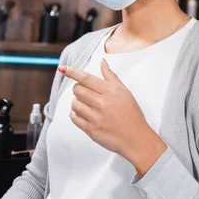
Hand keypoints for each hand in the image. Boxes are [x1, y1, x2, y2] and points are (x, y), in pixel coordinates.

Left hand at [59, 60, 166, 174]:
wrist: (135, 137)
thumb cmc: (131, 113)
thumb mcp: (124, 91)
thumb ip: (110, 76)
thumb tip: (102, 62)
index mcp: (110, 91)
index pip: (86, 78)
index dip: (73, 72)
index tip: (64, 69)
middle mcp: (101, 103)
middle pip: (77, 90)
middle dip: (78, 88)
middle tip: (85, 92)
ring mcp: (95, 117)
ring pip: (74, 104)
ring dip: (77, 102)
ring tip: (86, 104)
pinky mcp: (91, 130)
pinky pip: (74, 118)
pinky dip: (76, 113)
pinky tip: (83, 113)